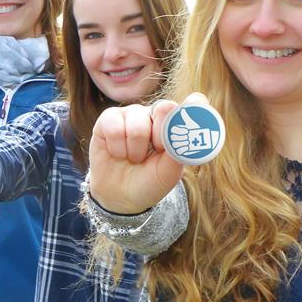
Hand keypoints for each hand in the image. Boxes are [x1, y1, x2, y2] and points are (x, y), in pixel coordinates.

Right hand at [86, 95, 190, 214]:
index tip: (192, 118)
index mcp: (176, 124)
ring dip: (135, 150)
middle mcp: (154, 114)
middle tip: (156, 152)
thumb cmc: (149, 181)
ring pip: (137, 124)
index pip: (192, 104)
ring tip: (134, 158)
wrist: (121, 197)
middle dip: (160, 137)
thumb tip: (191, 132)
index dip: (192, 109)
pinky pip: (114, 127)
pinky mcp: (108, 119)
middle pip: (164, 108)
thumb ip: (180, 150)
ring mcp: (131, 114)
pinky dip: (117, 148)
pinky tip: (117, 154)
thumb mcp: (170, 172)